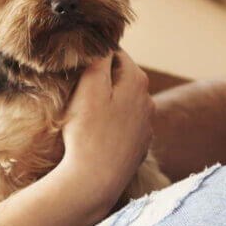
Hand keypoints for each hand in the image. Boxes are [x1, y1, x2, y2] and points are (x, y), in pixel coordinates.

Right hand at [52, 49, 154, 219]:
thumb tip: (104, 44)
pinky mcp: (139, 146)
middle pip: (123, 78)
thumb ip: (98, 60)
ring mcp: (146, 126)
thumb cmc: (88, 132)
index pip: (117, 53)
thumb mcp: (89, 87)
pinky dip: (112, 123)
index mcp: (136, 81)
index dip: (96, 55)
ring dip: (108, 102)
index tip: (78, 63)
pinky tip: (95, 134)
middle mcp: (148, 101)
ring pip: (125, 102)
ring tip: (84, 112)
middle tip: (77, 86)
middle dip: (103, 78)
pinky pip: (125, 125)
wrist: (96, 181)